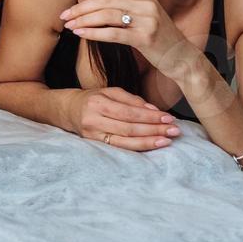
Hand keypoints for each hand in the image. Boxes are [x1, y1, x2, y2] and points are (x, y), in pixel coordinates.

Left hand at [60, 0, 199, 78]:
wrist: (182, 57)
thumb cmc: (156, 37)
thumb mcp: (142, 15)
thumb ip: (120, 5)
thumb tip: (86, 0)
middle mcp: (147, 3)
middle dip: (80, 6)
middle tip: (64, 15)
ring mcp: (148, 20)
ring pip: (107, 15)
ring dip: (84, 20)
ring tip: (69, 26)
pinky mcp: (146, 38)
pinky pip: (113, 33)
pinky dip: (94, 33)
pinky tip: (81, 34)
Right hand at [66, 87, 181, 150]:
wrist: (68, 110)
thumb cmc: (93, 99)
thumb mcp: (110, 92)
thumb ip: (132, 100)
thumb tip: (154, 111)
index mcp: (98, 103)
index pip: (129, 112)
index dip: (150, 116)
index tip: (169, 117)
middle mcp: (93, 120)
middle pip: (129, 128)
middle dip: (154, 129)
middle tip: (174, 130)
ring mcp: (93, 135)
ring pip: (125, 141)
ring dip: (149, 141)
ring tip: (167, 140)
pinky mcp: (95, 145)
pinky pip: (120, 148)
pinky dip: (138, 147)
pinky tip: (152, 145)